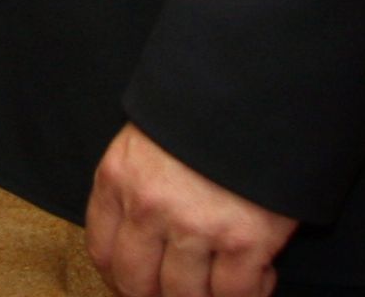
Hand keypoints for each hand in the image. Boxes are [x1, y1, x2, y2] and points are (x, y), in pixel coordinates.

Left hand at [86, 125, 294, 296]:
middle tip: (176, 292)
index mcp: (119, 177)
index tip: (135, 283)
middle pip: (138, 283)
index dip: (119, 277)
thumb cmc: (206, 110)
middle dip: (156, 295)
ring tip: (219, 284)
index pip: (102, 250)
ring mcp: (197, 226)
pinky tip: (257, 277)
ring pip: (186, 296)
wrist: (262, 87)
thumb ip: (137, 181)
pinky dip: (248, 295)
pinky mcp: (245, 240)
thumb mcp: (151, 134)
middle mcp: (150, 206)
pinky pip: (236, 294)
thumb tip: (141, 237)